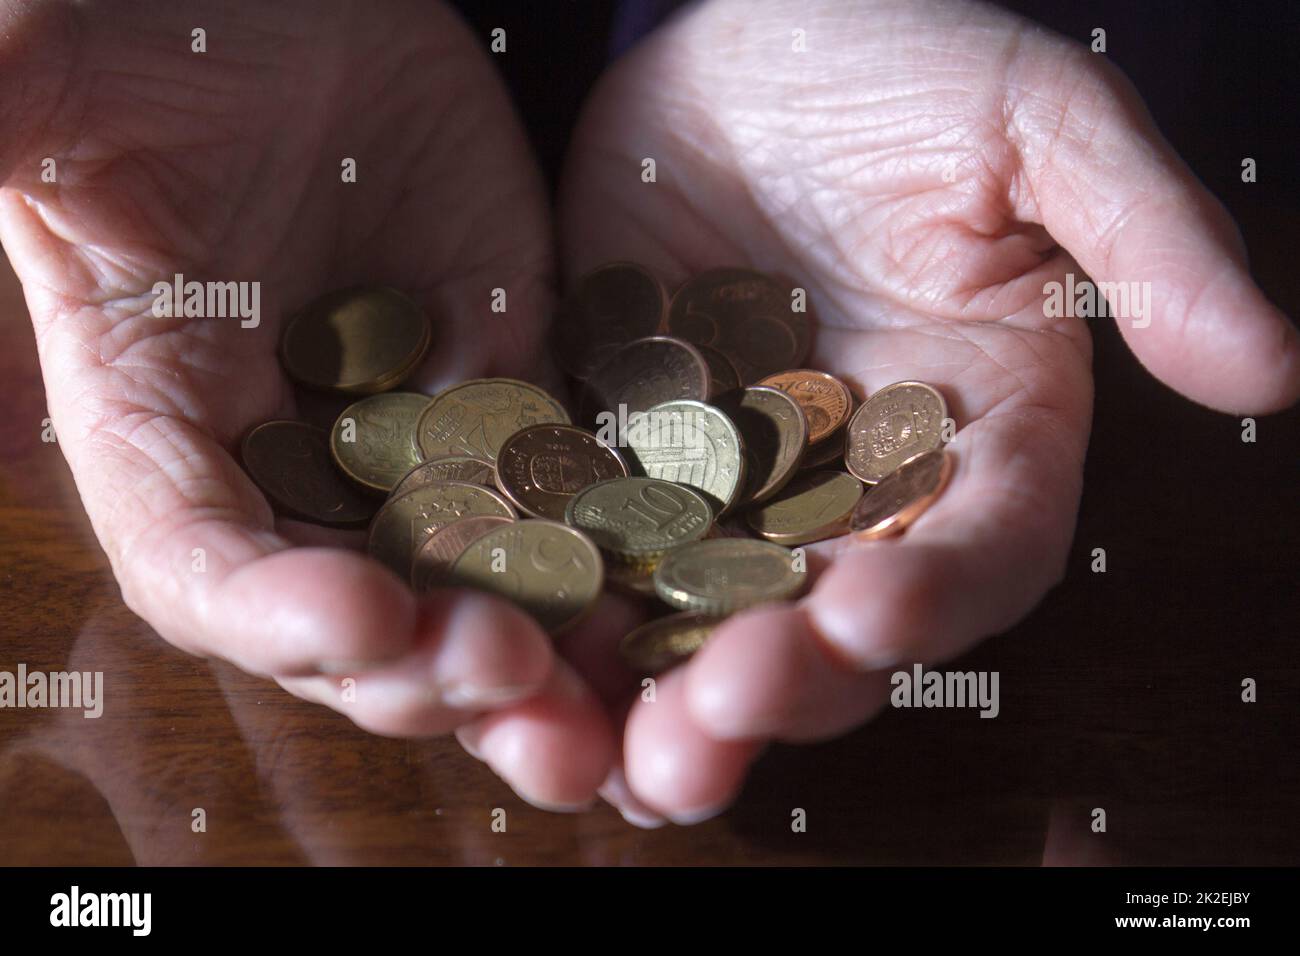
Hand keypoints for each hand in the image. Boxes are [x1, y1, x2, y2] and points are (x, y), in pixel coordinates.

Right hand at [0, 0, 613, 779]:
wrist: (315, 19)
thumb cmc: (173, 43)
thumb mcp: (68, 78)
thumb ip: (7, 117)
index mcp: (163, 422)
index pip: (199, 562)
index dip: (267, 611)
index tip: (356, 618)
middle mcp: (292, 464)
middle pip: (351, 618)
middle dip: (420, 666)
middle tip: (504, 670)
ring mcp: (412, 441)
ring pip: (468, 588)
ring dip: (529, 664)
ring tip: (590, 712)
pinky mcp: (511, 394)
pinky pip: (566, 499)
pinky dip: (608, 561)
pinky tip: (663, 603)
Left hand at [481, 0, 1295, 823]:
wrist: (733, 40)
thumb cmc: (899, 62)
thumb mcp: (1039, 122)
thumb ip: (1147, 243)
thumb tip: (1272, 370)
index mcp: (974, 429)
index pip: (981, 546)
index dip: (938, 596)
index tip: (872, 620)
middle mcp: (856, 484)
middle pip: (831, 618)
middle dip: (778, 684)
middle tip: (708, 730)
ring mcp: (728, 483)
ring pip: (705, 617)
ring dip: (660, 694)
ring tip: (615, 755)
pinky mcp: (620, 457)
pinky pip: (590, 550)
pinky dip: (563, 613)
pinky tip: (522, 661)